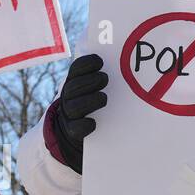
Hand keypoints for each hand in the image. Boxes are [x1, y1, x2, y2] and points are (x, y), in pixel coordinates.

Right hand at [51, 53, 108, 172]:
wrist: (78, 128)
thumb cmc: (94, 100)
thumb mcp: (95, 85)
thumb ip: (102, 74)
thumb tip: (126, 62)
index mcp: (74, 81)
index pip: (76, 69)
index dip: (87, 63)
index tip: (100, 62)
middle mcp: (68, 97)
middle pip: (74, 87)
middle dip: (91, 81)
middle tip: (105, 79)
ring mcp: (69, 114)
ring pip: (74, 107)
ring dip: (90, 101)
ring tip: (103, 98)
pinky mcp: (73, 131)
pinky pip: (76, 128)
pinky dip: (85, 124)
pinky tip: (94, 122)